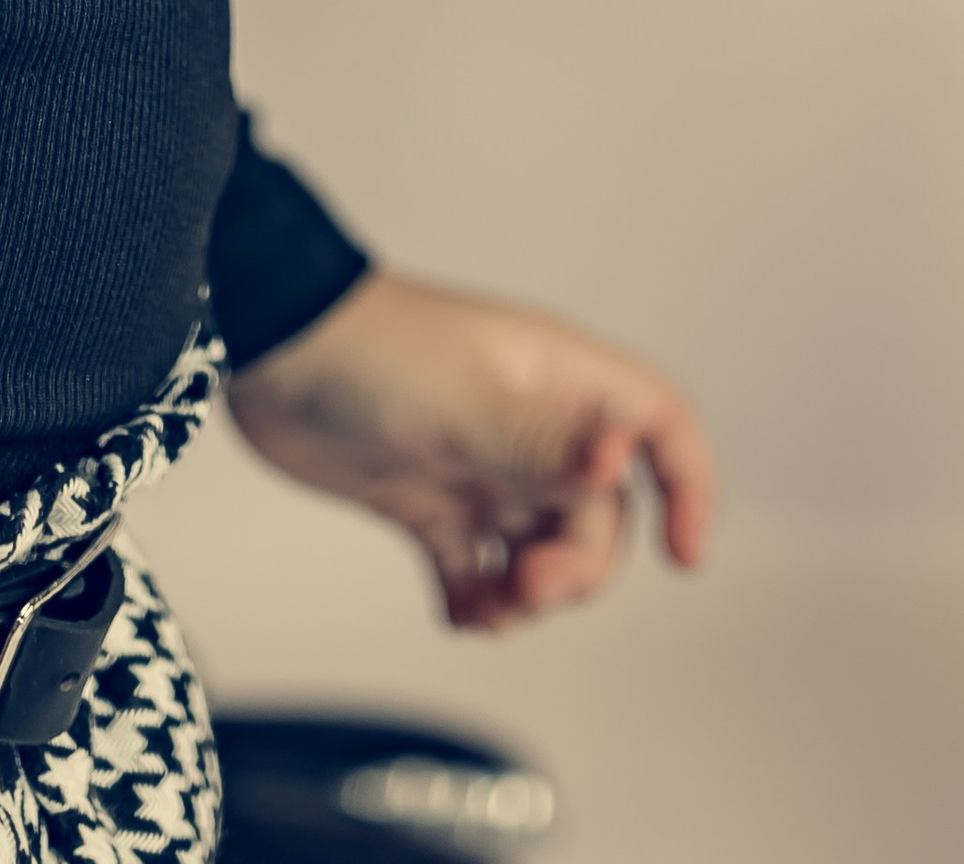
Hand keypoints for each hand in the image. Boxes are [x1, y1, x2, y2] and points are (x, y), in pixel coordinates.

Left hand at [225, 270, 715, 630]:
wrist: (272, 353)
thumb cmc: (370, 350)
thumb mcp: (465, 402)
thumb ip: (541, 443)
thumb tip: (618, 461)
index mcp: (561, 380)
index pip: (660, 426)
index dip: (690, 487)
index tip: (684, 557)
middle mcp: (534, 424)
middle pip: (602, 514)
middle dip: (578, 567)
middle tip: (527, 587)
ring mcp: (484, 465)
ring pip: (545, 549)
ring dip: (529, 594)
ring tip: (487, 608)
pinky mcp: (434, 502)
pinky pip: (481, 570)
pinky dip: (479, 602)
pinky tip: (458, 613)